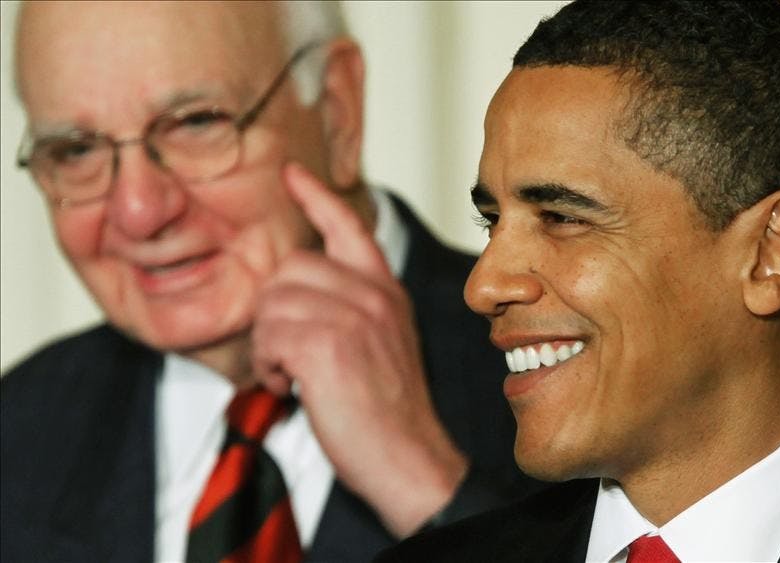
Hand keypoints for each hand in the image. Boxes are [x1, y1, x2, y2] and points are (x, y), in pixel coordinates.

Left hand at [251, 163, 467, 536]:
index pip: (349, 226)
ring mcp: (352, 316)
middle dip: (275, 311)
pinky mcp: (326, 345)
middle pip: (289, 267)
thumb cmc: (388, 410)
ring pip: (272, 303)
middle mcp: (372, 294)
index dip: (317, 196)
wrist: (410, 459)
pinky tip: (292, 387)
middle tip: (290, 353)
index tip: (291, 174)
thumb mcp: (383, 342)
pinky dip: (268, 366)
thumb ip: (351, 307)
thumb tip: (293, 293)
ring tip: (294, 375)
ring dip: (269, 344)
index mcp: (385, 290)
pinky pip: (268, 335)